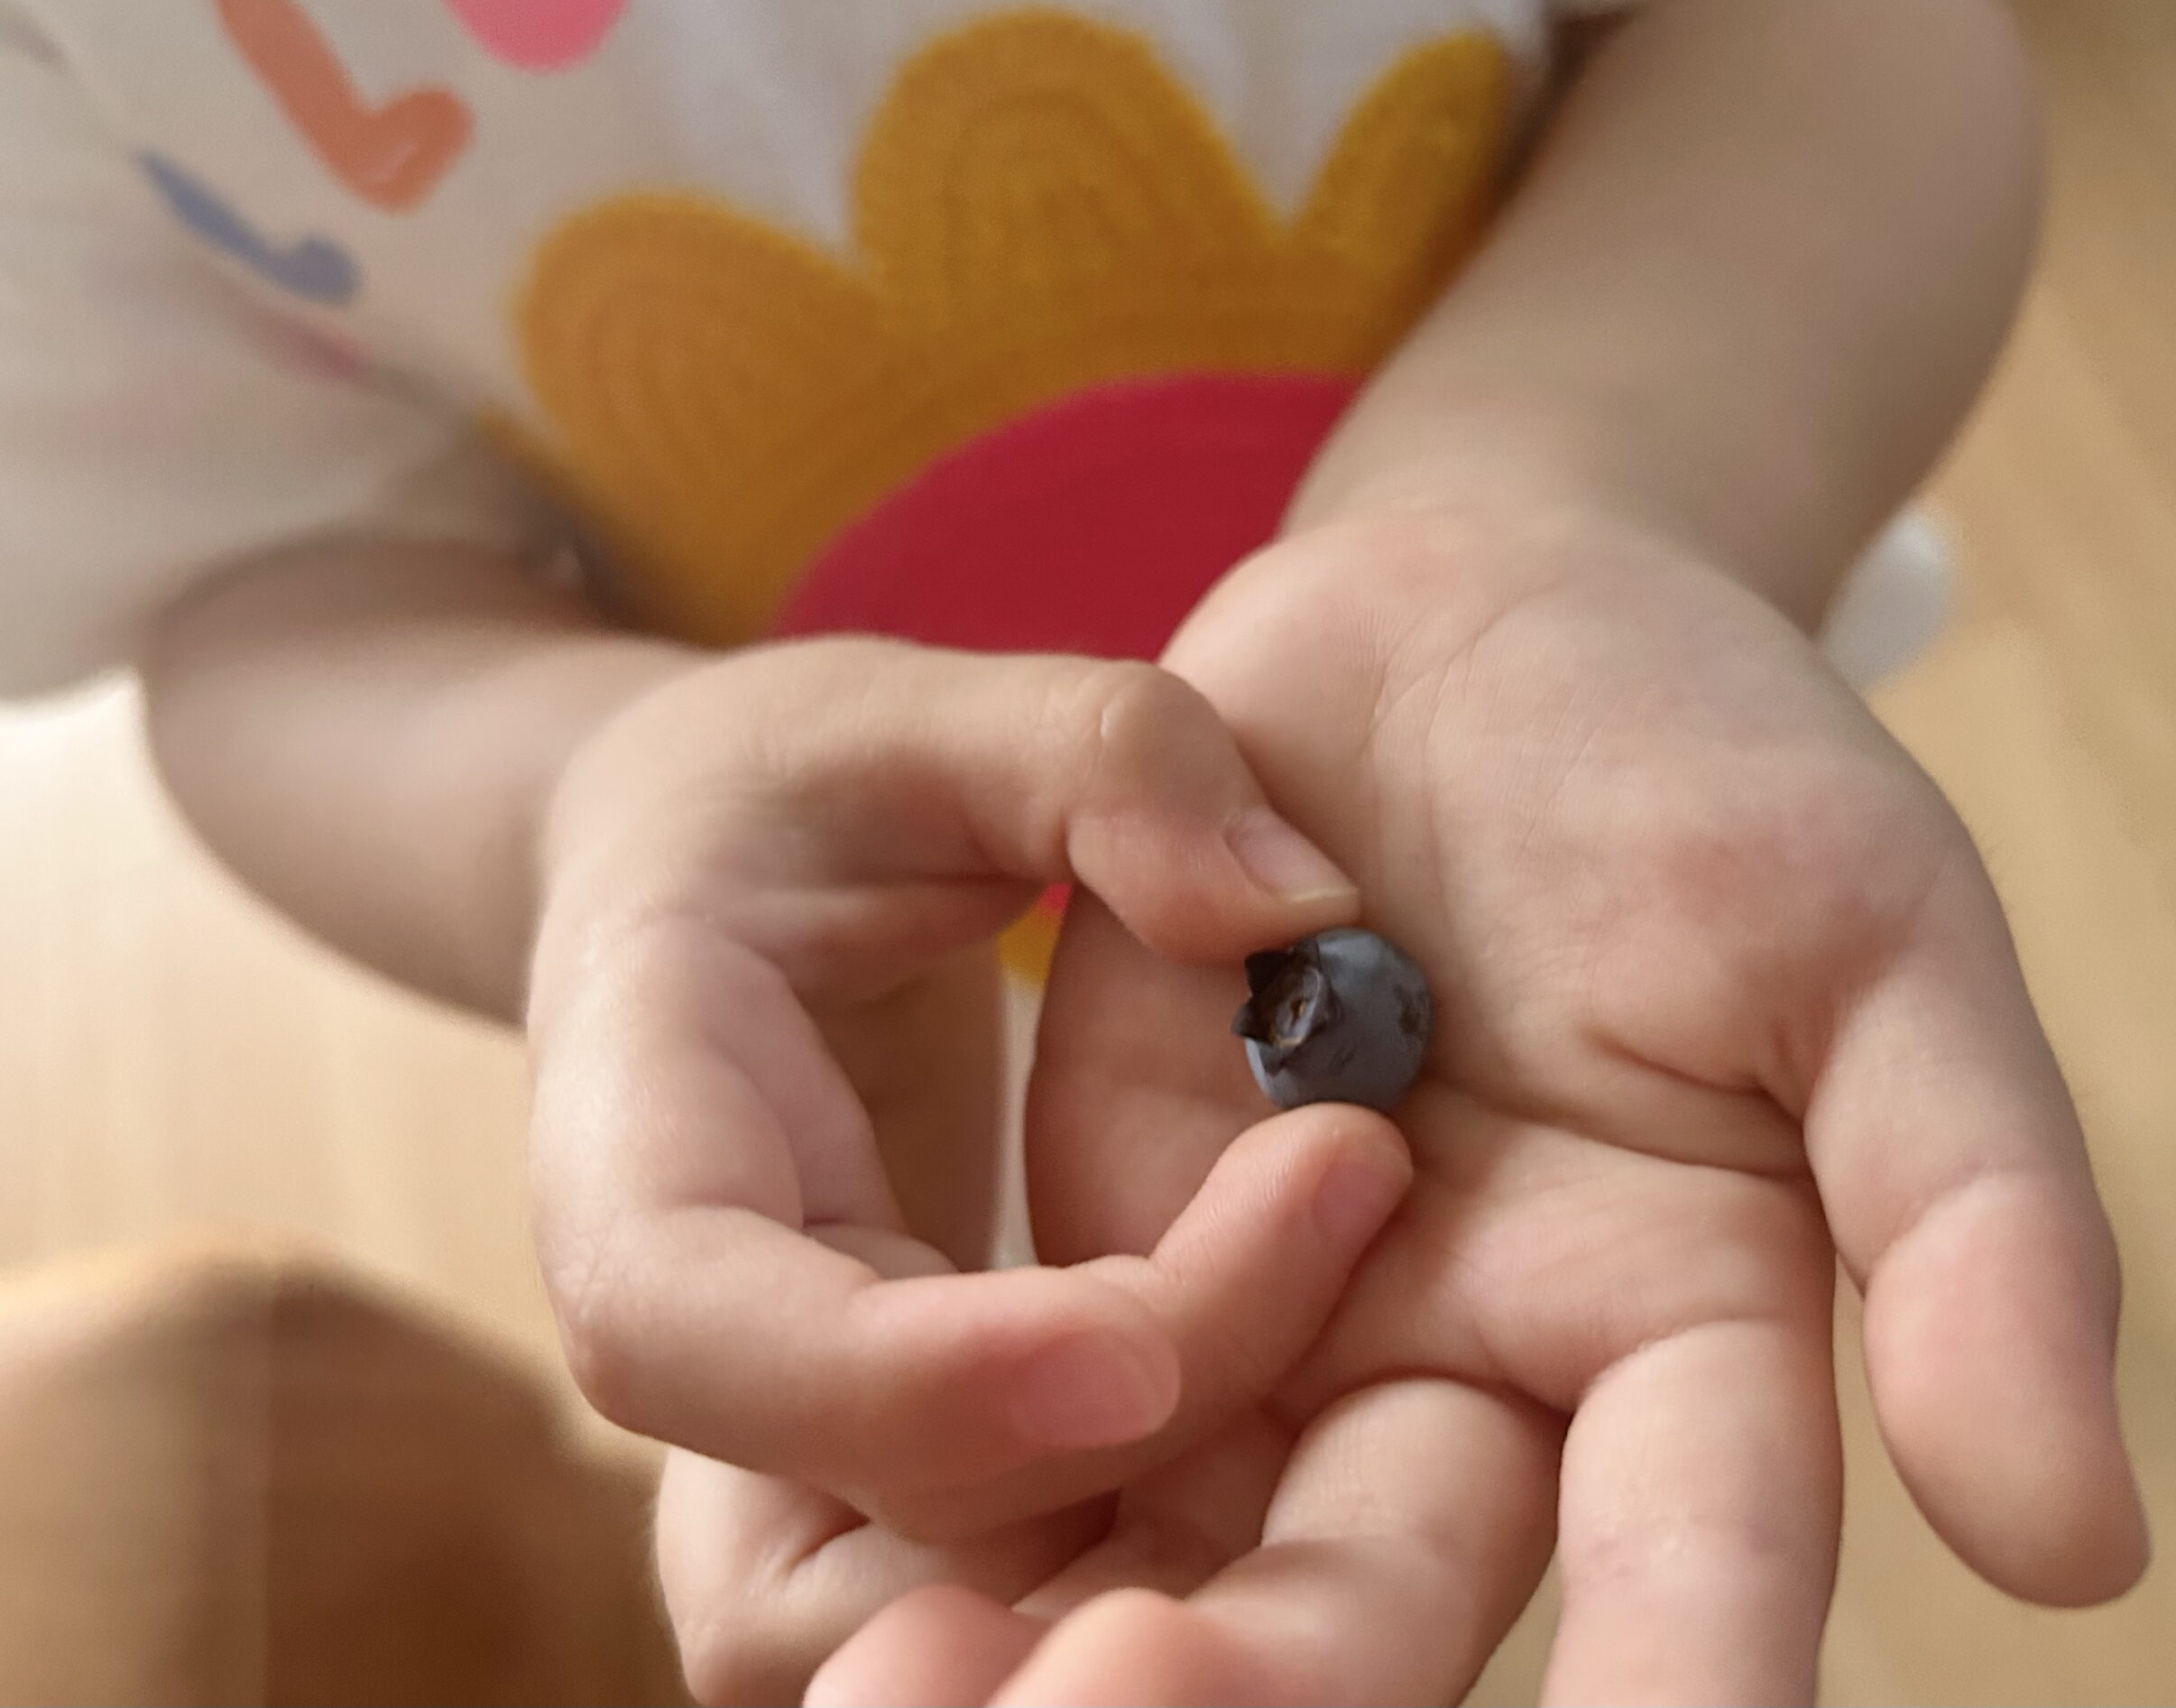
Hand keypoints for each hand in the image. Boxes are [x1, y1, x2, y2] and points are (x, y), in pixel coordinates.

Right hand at [521, 637, 1417, 1697]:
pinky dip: (1184, 1559)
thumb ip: (1106, 760)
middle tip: (1356, 1219)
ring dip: (1175, 1567)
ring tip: (1382, 1377)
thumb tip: (1302, 914)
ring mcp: (787, 1436)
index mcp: (638, 1138)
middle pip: (865, 1519)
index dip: (910, 1378)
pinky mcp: (902, 1469)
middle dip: (1132, 1469)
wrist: (708, 890)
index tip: (1133, 1357)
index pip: (696, 1325)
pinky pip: (1036, 1589)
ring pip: (943, 1627)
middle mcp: (696, 1344)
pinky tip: (1338, 1416)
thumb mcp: (925, 714)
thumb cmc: (797, 790)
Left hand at [813, 510, 2148, 1704]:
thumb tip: (2079, 1552)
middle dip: (1270, 1684)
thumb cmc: (1703, 760)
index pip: (1696, 1561)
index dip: (1671, 1675)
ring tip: (926, 1692)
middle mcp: (1481, 1376)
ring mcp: (1289, 1322)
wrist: (1462, 631)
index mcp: (1690, 1334)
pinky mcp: (1128, 1242)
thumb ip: (1972, 1219)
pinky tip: (870, 1587)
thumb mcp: (1870, 938)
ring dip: (1079, 1640)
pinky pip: (1036, 1408)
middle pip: (1378, 1598)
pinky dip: (959, 1483)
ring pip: (1186, 1548)